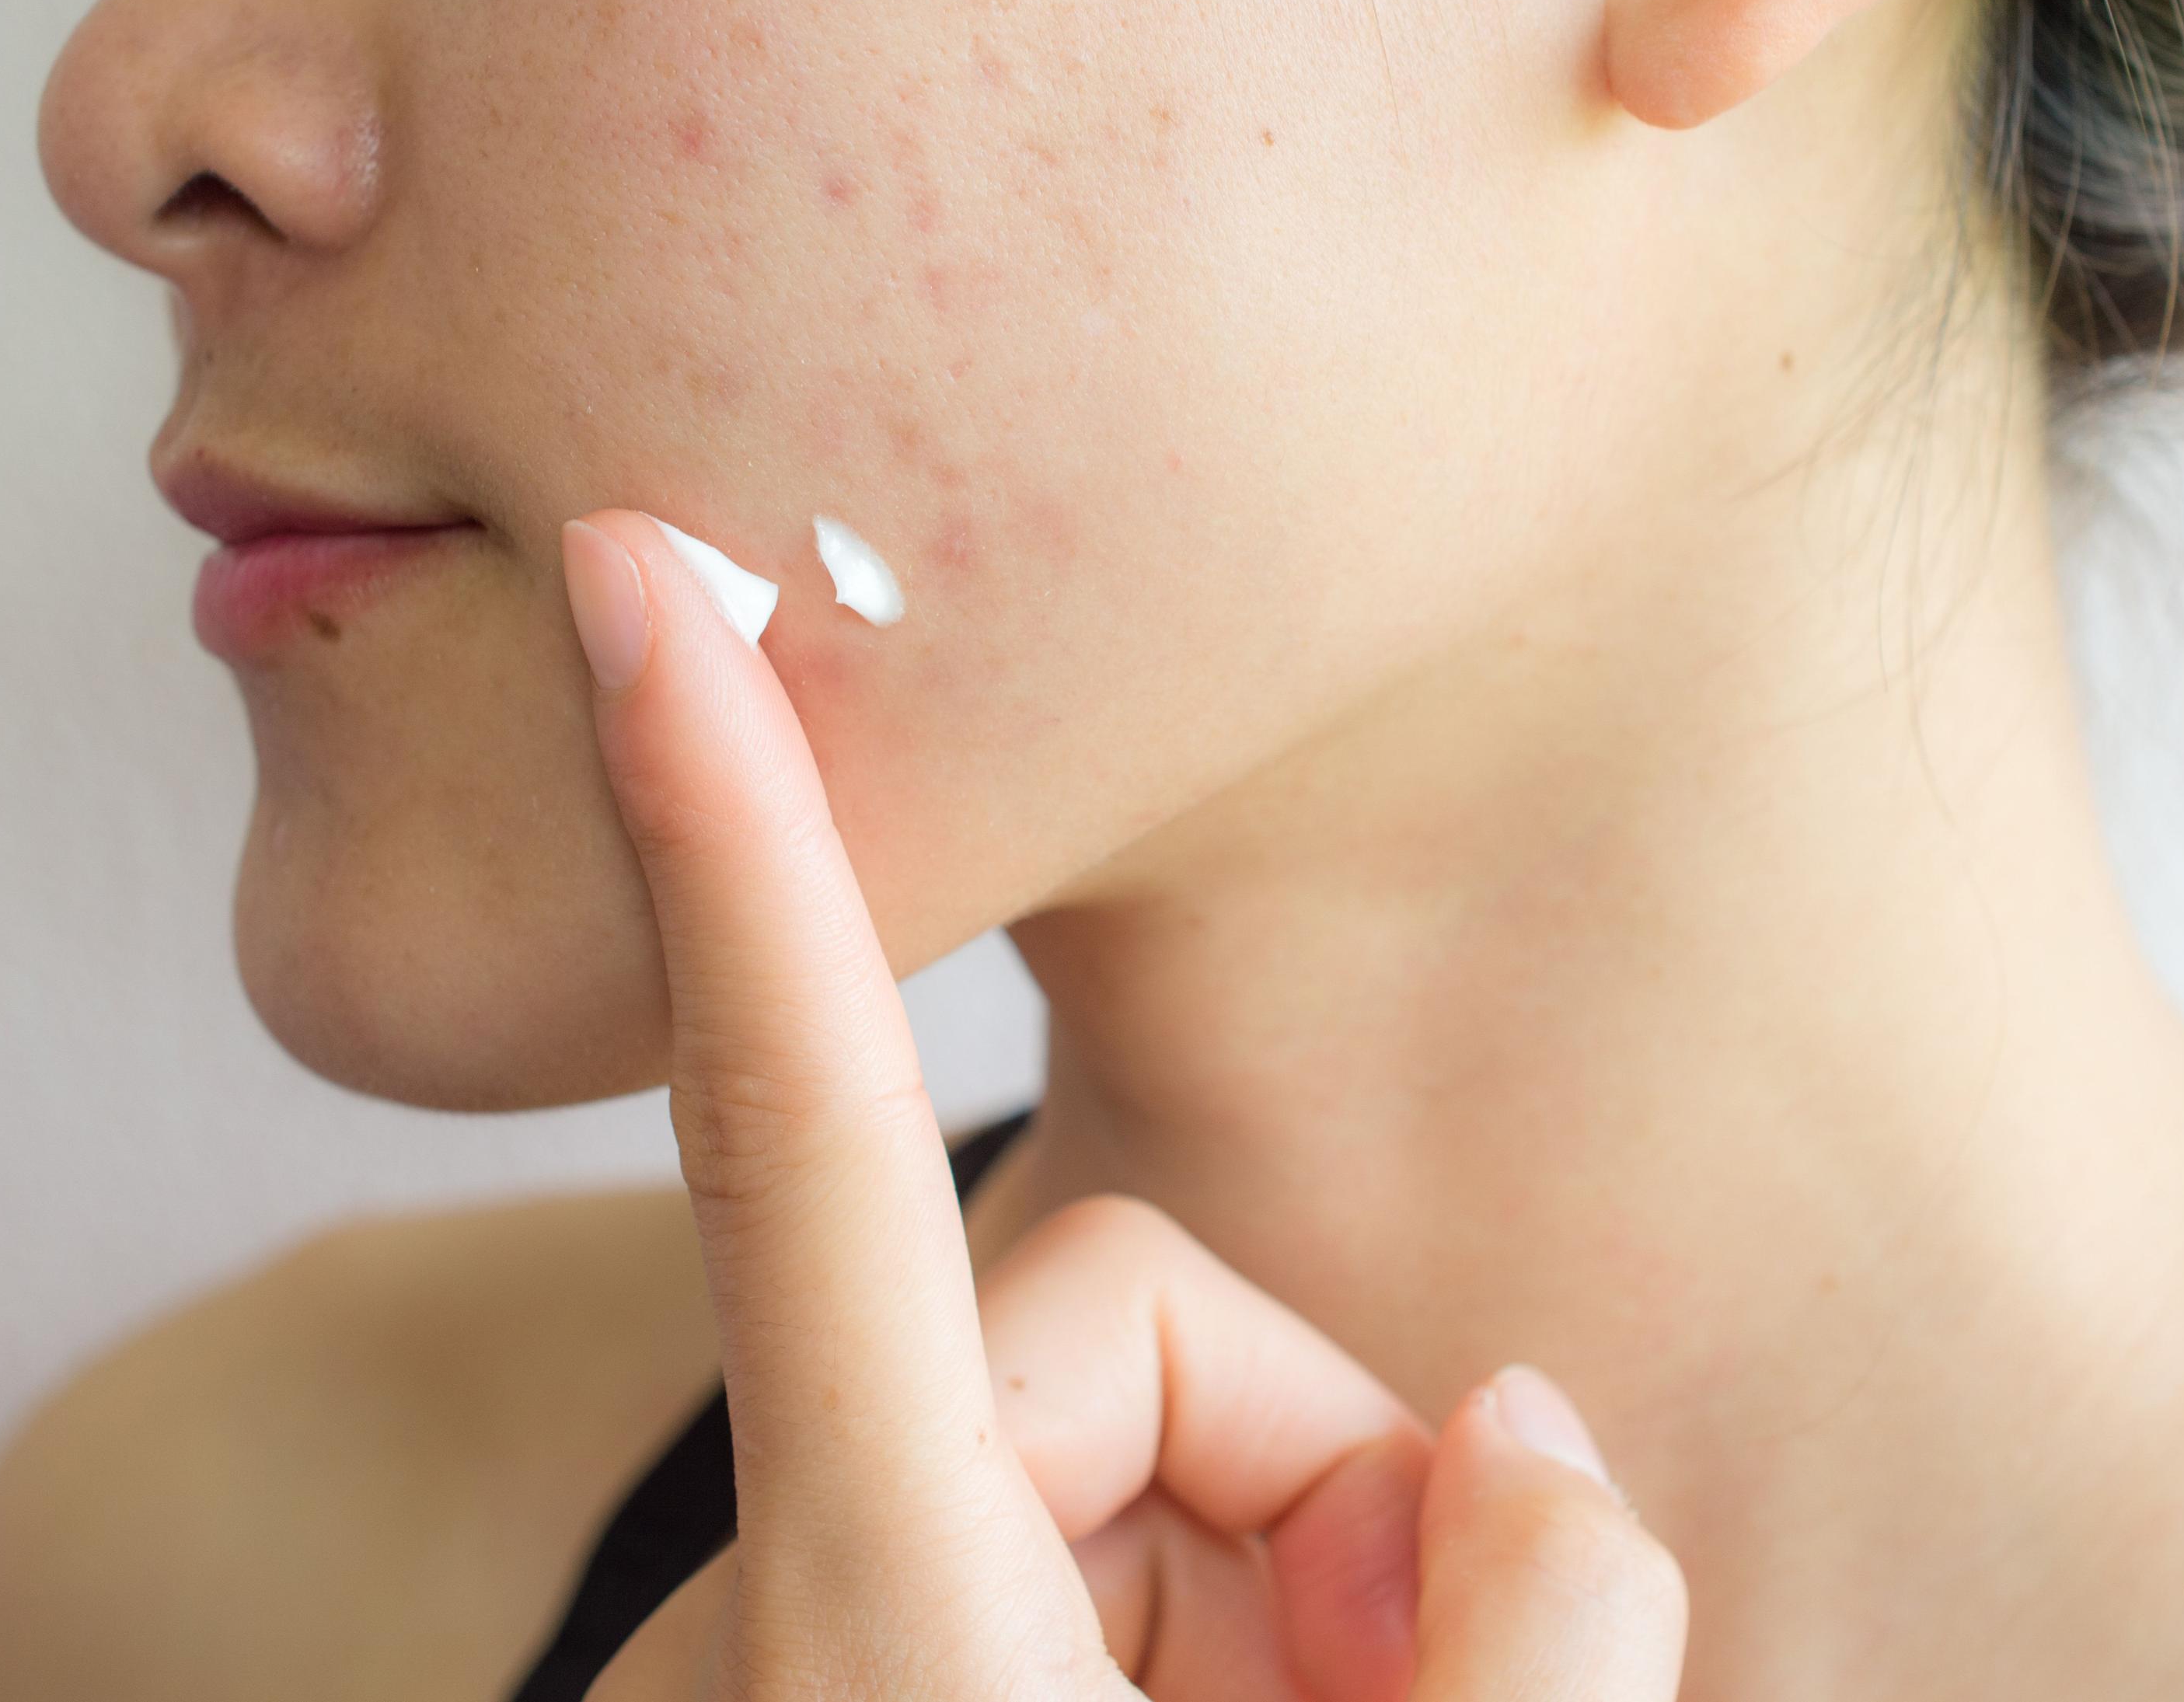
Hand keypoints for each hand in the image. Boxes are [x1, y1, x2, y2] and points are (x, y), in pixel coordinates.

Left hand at [558, 510, 1687, 1700]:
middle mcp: (779, 1615)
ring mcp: (795, 1654)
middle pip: (1113, 1307)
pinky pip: (1065, 1532)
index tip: (637, 591)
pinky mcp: (842, 1687)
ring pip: (1114, 1420)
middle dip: (1305, 1476)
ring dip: (1271, 1587)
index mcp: (876, 1634)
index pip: (806, 1133)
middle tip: (1393, 1684)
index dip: (736, 833)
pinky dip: (1192, 1632)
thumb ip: (1545, 1631)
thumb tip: (1524, 1436)